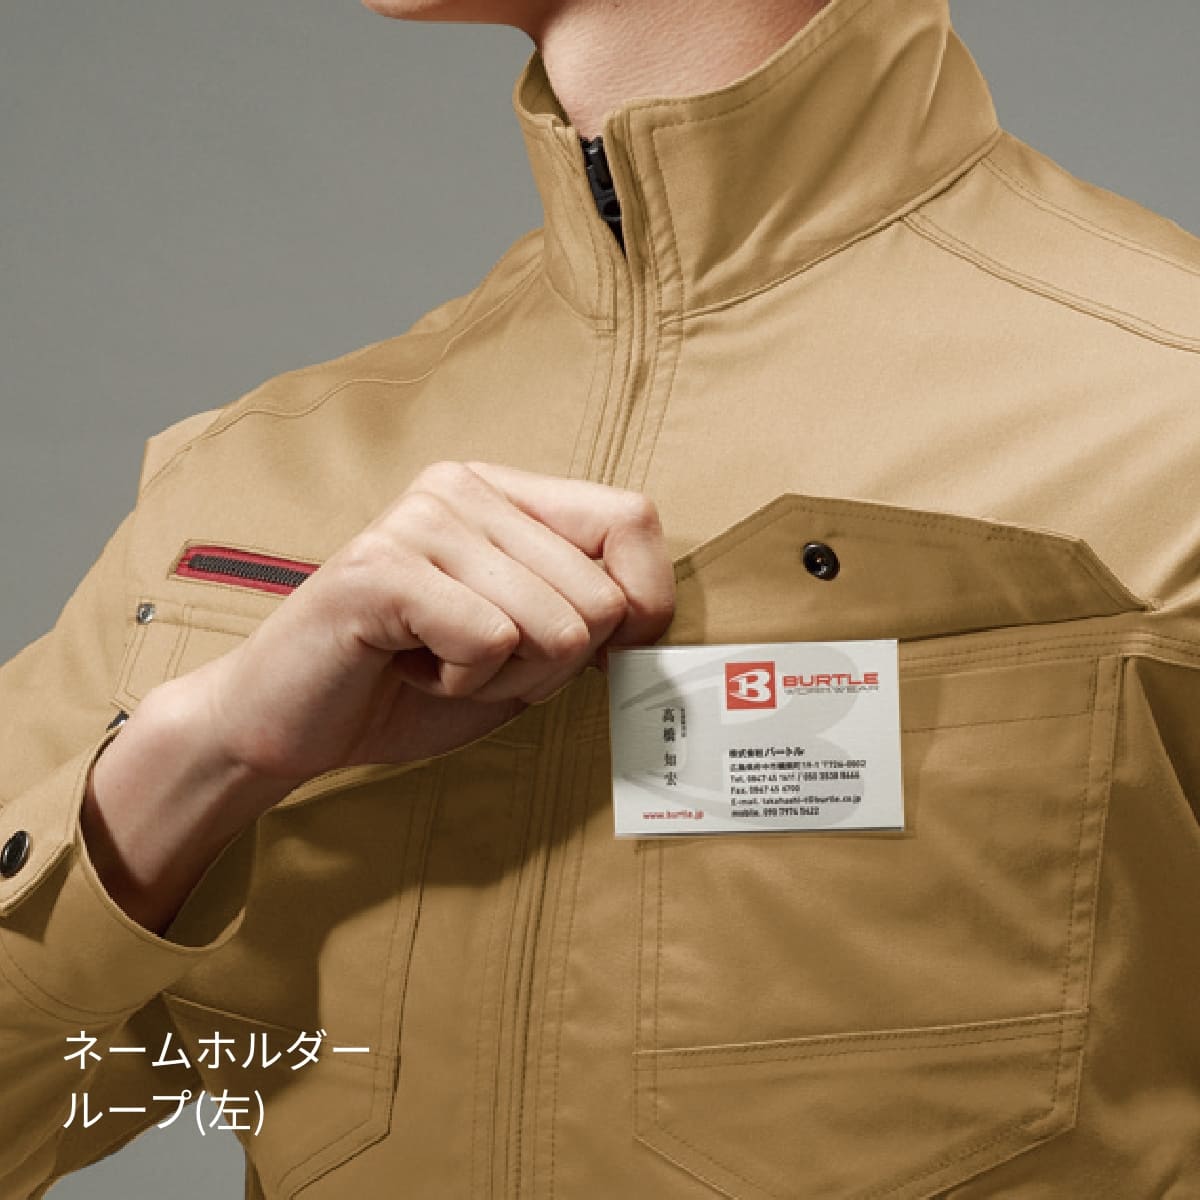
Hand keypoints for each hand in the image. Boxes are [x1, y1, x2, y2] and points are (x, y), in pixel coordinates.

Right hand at [178, 461, 674, 789]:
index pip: (635, 520)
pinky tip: (409, 666)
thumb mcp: (523, 646)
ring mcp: (420, 521)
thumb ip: (586, 614)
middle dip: (552, 667)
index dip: (644, 603)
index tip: (594, 653)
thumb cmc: (410, 683)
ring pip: (555, 627)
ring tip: (437, 662)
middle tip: (475, 661)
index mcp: (504, 492)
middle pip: (603, 596)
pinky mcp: (381, 569)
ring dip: (503, 680)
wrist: (287, 722)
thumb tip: (656, 616)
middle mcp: (464, 487)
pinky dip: (460, 685)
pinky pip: (490, 642)